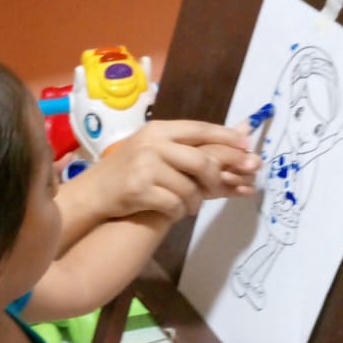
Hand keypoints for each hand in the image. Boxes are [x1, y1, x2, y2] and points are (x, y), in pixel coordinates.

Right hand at [84, 121, 261, 222]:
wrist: (93, 193)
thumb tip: (238, 138)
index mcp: (159, 130)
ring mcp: (144, 167)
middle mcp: (152, 144)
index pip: (200, 129)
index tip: (249, 147)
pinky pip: (175, 205)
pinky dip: (180, 212)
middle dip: (218, 177)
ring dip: (195, 201)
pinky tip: (175, 212)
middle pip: (201, 160)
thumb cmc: (128, 171)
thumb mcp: (154, 150)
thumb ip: (188, 146)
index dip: (228, 138)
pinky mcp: (139, 190)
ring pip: (189, 188)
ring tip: (190, 206)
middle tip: (226, 188)